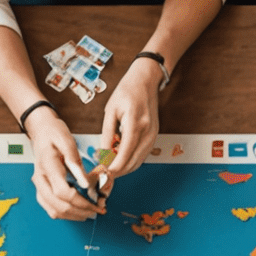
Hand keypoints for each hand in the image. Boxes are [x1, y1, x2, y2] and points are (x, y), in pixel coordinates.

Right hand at [26, 106, 100, 220]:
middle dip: (81, 211)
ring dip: (75, 215)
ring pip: (55, 211)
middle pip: (59, 206)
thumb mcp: (67, 141)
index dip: (80, 200)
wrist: (42, 132)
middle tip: (98, 209)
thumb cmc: (54, 134)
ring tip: (92, 212)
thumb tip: (85, 183)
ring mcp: (40, 187)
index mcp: (47, 166)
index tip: (96, 201)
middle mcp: (40, 180)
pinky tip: (80, 211)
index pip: (62, 192)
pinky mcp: (42, 191)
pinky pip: (52, 209)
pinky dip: (67, 214)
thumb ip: (75, 163)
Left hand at [97, 57, 160, 195]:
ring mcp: (153, 135)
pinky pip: (142, 155)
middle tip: (103, 175)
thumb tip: (102, 155)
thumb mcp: (111, 110)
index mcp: (135, 123)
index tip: (103, 173)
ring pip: (138, 162)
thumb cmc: (127, 91)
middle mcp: (147, 132)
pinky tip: (119, 159)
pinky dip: (130, 161)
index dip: (114, 168)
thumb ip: (107, 134)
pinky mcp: (154, 137)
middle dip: (117, 172)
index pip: (125, 154)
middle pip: (133, 162)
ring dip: (124, 168)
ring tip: (109, 168)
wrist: (145, 81)